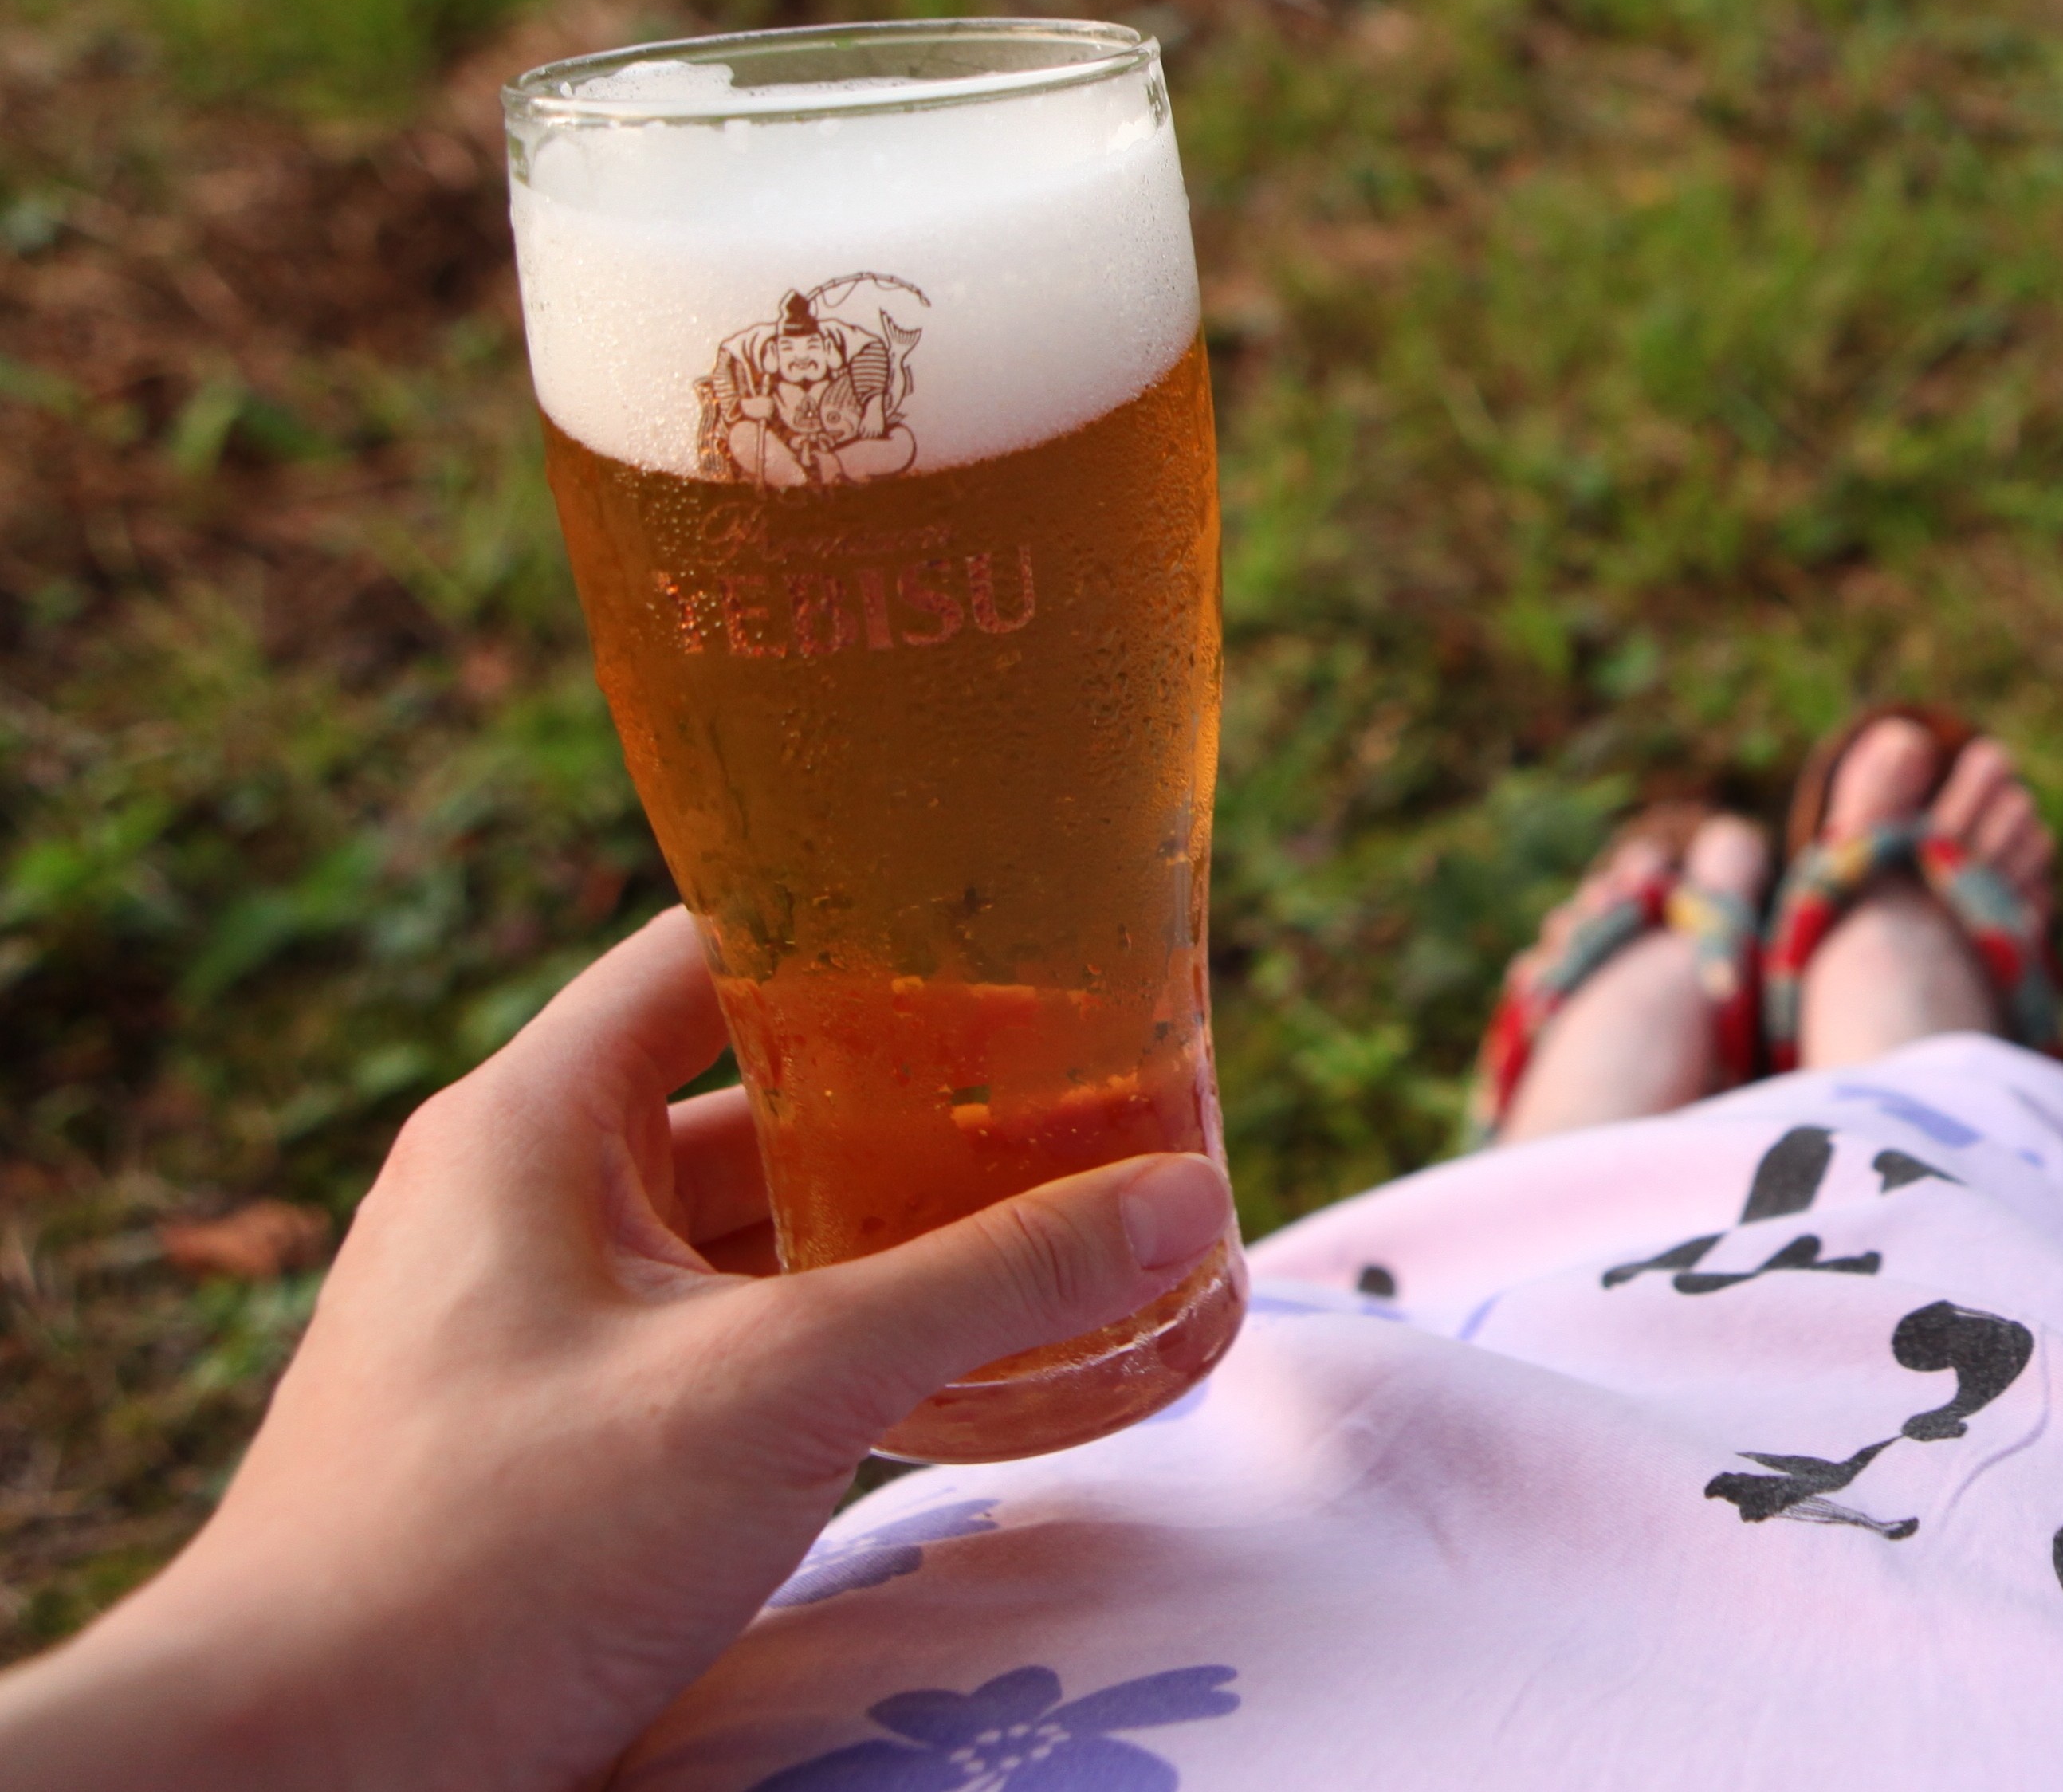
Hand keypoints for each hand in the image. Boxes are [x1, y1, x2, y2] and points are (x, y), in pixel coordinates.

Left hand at [0, 911, 1232, 1790]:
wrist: (298, 1773)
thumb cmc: (500, 1545)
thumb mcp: (774, 1391)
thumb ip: (986, 1285)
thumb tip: (1185, 1199)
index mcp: (530, 1124)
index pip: (714, 950)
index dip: (865, 933)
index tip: (1020, 941)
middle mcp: (523, 1199)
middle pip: (759, 1102)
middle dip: (924, 1108)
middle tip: (1094, 1102)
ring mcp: (537, 1327)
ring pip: (753, 1239)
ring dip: (895, 1237)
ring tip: (1064, 1230)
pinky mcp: (561, 1441)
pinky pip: (728, 1346)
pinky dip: (843, 1341)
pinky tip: (965, 1367)